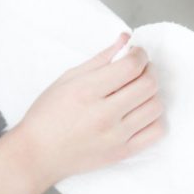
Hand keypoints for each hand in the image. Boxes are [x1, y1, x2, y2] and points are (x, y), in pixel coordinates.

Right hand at [15, 32, 163, 190]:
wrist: (37, 155)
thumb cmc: (47, 113)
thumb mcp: (68, 78)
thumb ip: (100, 58)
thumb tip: (125, 39)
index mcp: (87, 91)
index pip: (131, 66)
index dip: (140, 54)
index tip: (136, 52)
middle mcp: (104, 115)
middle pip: (148, 84)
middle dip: (149, 69)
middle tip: (139, 68)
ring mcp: (115, 137)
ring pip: (155, 107)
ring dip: (152, 93)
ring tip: (139, 90)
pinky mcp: (122, 153)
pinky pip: (155, 133)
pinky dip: (155, 118)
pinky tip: (141, 111)